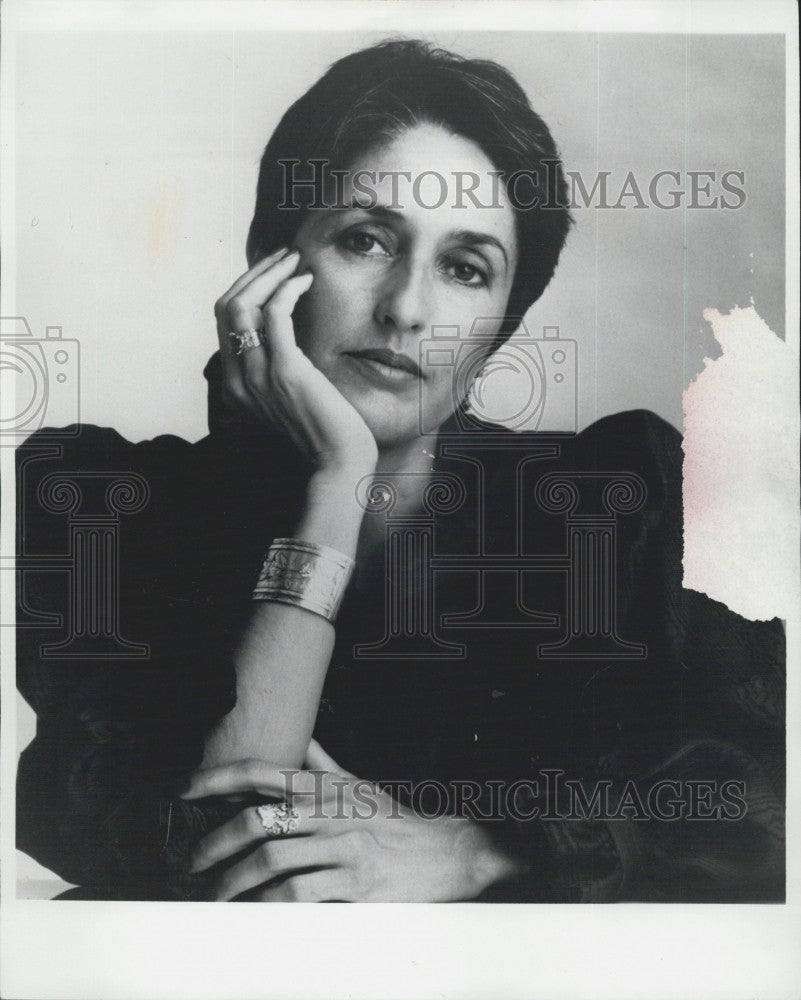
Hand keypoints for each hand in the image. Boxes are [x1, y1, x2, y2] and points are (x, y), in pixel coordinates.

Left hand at [182, 740, 519, 901]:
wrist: (450, 851)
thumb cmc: (397, 821)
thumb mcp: (359, 786)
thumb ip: (323, 766)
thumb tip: (300, 741)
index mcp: (326, 788)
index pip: (263, 772)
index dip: (219, 777)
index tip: (185, 789)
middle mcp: (330, 813)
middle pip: (259, 819)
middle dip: (215, 841)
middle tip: (192, 861)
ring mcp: (343, 848)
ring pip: (273, 859)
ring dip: (234, 880)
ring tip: (214, 895)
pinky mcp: (355, 884)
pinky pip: (300, 894)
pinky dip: (269, 904)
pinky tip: (252, 912)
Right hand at [214, 248, 377, 474]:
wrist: (336, 466)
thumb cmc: (322, 435)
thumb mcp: (288, 400)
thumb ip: (277, 372)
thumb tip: (287, 338)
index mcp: (234, 386)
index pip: (223, 321)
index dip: (244, 287)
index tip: (271, 271)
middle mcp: (237, 379)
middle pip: (226, 307)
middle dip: (253, 273)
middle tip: (283, 256)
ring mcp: (257, 376)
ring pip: (243, 304)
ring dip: (269, 273)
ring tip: (294, 260)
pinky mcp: (285, 371)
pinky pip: (274, 314)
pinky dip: (287, 288)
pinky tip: (306, 280)